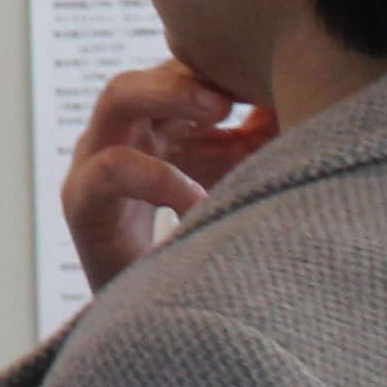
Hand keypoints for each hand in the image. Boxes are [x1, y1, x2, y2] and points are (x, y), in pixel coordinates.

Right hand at [63, 59, 270, 299]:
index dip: (217, 65)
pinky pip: (112, 170)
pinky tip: (197, 203)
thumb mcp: (236, 180)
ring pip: (116, 99)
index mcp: (156, 123)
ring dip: (167, 95)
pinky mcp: (81, 202)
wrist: (159, 321)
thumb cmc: (199, 244)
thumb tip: (305, 92)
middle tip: (238, 84)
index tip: (268, 68)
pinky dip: (159, 179)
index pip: (178, 69)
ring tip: (219, 111)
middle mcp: (122, 133)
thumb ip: (261, 139)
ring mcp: (95, 162)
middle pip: (151, 66)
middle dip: (190, 69)